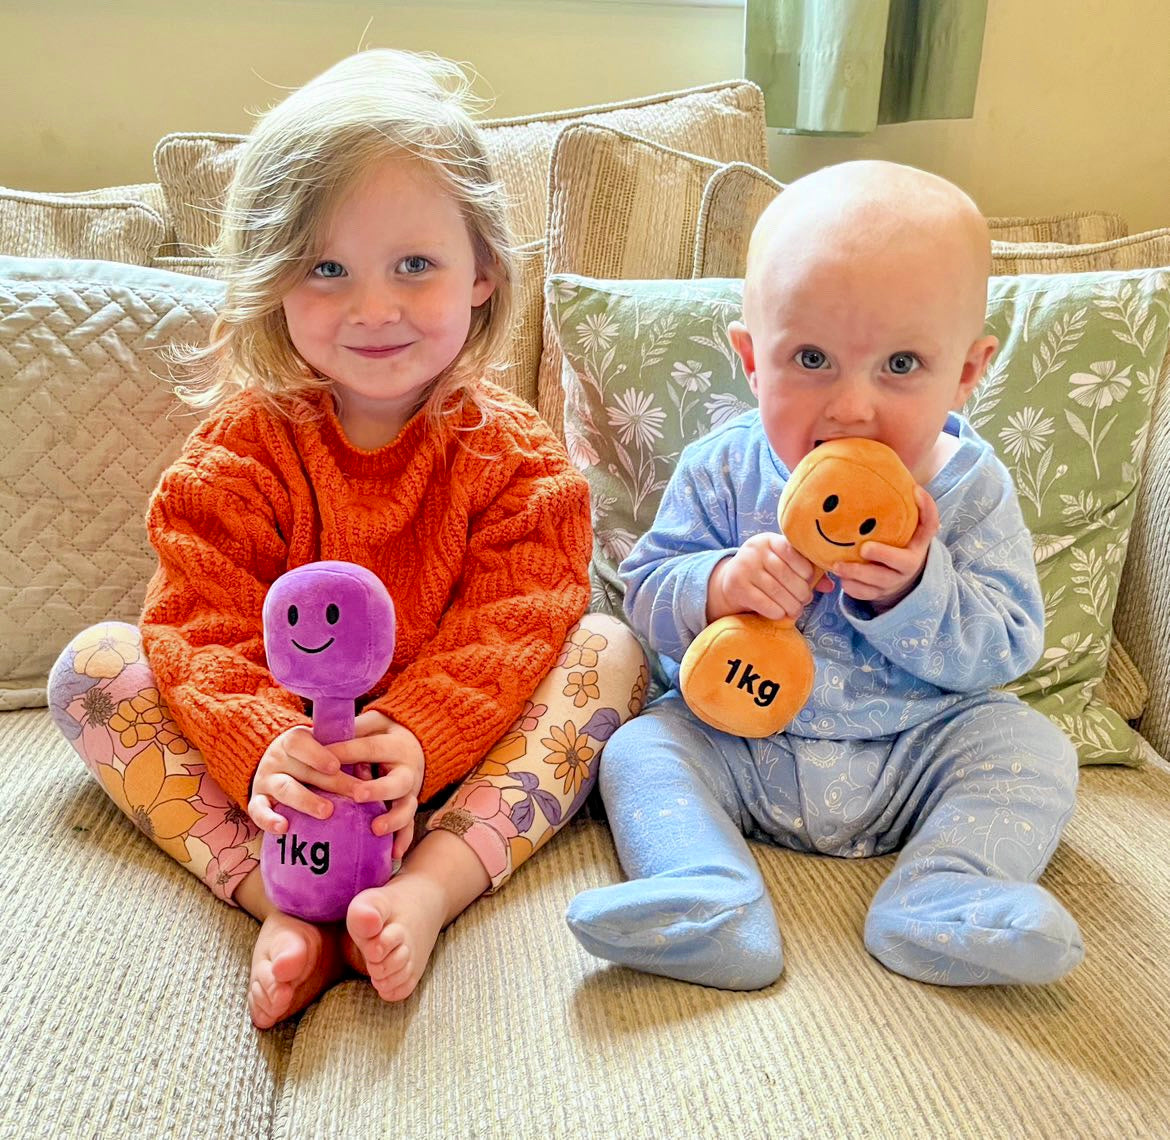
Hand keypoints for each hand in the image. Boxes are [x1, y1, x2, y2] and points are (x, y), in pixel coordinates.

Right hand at [248, 724, 363, 833]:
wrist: (274, 767)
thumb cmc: (309, 759)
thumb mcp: (321, 749)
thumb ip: (341, 755)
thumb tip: (369, 771)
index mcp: (292, 741)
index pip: (300, 742)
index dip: (318, 754)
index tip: (336, 766)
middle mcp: (276, 759)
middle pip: (302, 770)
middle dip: (331, 783)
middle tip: (355, 793)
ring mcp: (265, 780)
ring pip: (284, 789)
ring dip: (306, 800)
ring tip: (327, 811)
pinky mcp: (256, 802)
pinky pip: (258, 811)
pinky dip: (269, 820)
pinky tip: (284, 828)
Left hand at [327, 710, 424, 858]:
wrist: (416, 744)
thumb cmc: (383, 734)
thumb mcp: (373, 724)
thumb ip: (352, 729)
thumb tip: (320, 732)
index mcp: (396, 745)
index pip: (371, 748)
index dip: (348, 752)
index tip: (324, 758)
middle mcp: (407, 769)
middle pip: (397, 781)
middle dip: (378, 789)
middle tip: (358, 796)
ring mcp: (411, 791)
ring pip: (407, 806)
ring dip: (393, 819)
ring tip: (376, 829)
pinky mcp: (409, 807)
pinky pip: (410, 826)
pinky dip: (403, 840)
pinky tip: (393, 854)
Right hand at [707, 533, 831, 622]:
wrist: (729, 582)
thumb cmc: (764, 572)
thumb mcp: (782, 564)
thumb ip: (805, 571)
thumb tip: (830, 586)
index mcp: (768, 540)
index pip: (790, 550)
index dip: (804, 567)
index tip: (809, 579)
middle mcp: (753, 551)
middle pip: (784, 573)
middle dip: (800, 591)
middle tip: (806, 600)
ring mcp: (743, 568)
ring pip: (776, 590)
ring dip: (791, 604)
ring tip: (796, 610)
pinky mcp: (737, 587)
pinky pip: (763, 603)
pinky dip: (776, 612)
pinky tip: (781, 614)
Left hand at [831, 486, 939, 611]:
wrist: (897, 578)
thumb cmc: (895, 545)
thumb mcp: (902, 529)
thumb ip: (899, 508)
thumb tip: (886, 473)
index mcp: (917, 544)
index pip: (929, 525)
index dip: (926, 507)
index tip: (914, 490)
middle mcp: (910, 564)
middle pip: (901, 561)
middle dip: (882, 554)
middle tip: (863, 548)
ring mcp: (894, 582)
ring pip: (877, 582)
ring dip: (857, 574)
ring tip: (837, 565)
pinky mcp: (879, 594)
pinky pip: (864, 593)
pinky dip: (851, 587)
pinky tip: (840, 578)